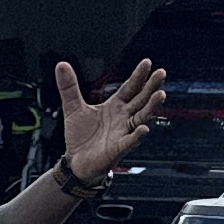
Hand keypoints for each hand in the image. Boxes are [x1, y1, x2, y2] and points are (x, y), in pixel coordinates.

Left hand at [57, 55, 166, 189]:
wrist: (76, 161)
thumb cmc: (80, 136)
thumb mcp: (72, 107)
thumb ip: (69, 87)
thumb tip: (62, 65)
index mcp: (115, 106)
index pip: (130, 87)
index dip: (138, 76)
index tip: (147, 63)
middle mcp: (123, 117)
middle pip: (141, 99)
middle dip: (151, 87)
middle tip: (161, 73)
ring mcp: (123, 132)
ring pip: (142, 117)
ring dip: (151, 107)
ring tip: (160, 95)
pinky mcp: (119, 148)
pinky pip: (131, 140)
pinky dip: (137, 135)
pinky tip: (144, 128)